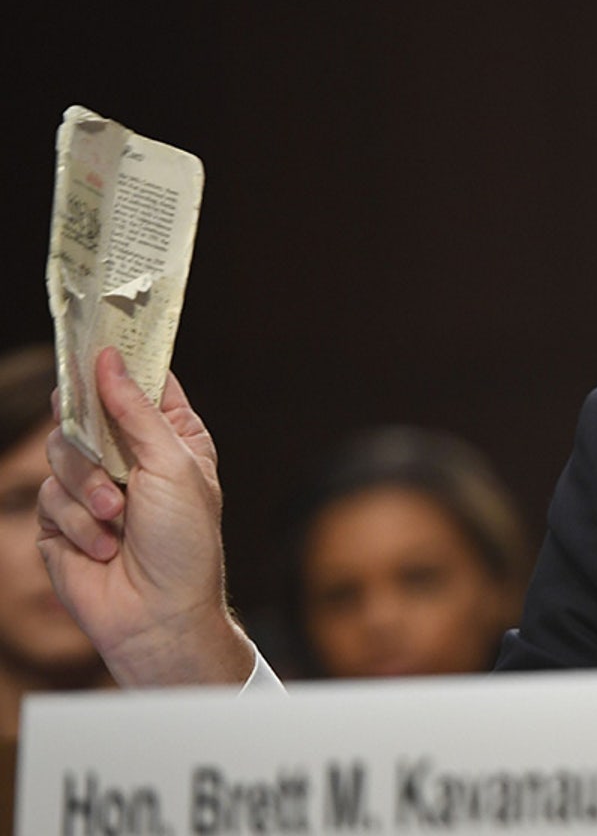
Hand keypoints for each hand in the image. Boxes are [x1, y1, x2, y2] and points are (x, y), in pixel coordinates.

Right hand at [37, 347, 252, 685]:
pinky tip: (104, 547)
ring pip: (59, 455)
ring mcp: (93, 488)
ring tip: (118, 520)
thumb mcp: (173, 466)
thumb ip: (135, 412)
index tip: (95, 342)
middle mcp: (130, 457)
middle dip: (93, 440)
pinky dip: (78, 523)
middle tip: (106, 458)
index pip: (140, 384)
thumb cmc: (185, 542)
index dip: (118, 362)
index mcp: (171, 437)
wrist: (159, 614)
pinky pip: (49, 499)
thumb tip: (108, 358)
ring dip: (88, 491)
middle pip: (84, 412)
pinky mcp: (62, 521)